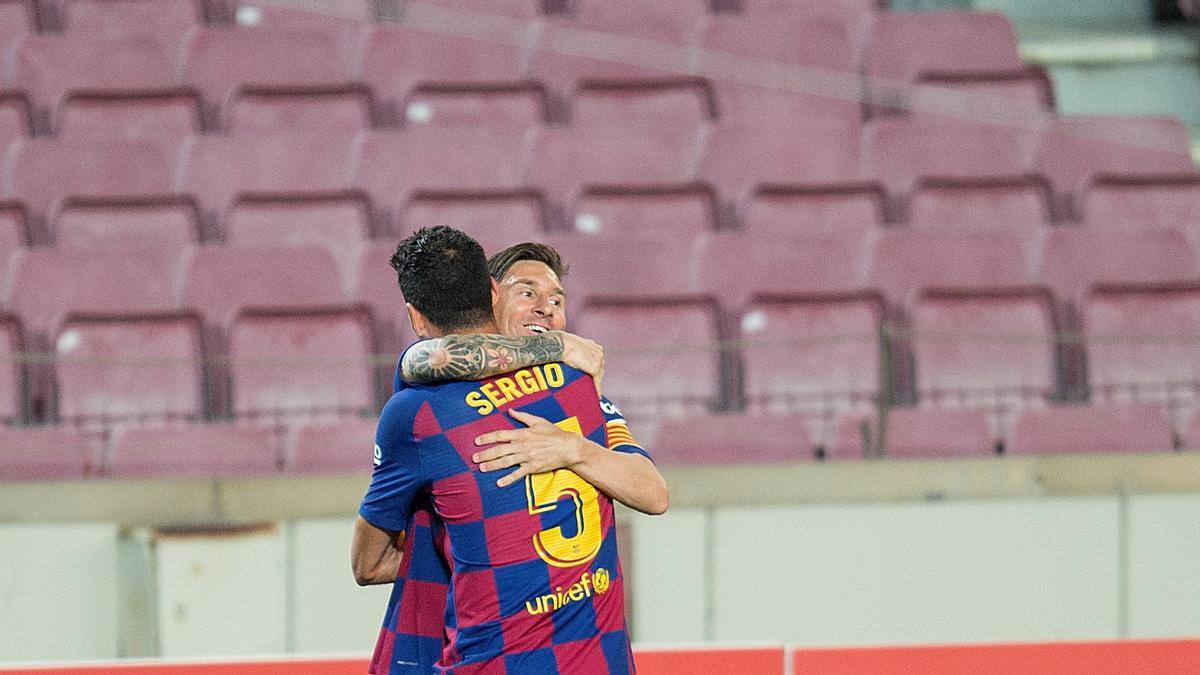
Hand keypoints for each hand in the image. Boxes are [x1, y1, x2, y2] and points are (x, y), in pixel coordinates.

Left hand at [472, 409, 586, 486]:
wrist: (568, 447)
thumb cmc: (554, 433)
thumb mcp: (538, 421)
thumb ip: (522, 417)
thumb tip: (510, 411)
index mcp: (522, 433)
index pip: (501, 435)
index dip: (487, 438)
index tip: (477, 441)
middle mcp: (522, 445)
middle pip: (500, 450)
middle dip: (486, 454)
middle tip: (474, 458)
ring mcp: (527, 457)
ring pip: (506, 462)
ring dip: (493, 465)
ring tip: (482, 468)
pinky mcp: (533, 467)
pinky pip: (518, 474)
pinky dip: (508, 479)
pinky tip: (499, 483)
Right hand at [552, 330, 604, 395]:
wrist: (561, 345)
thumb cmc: (563, 344)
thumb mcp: (573, 347)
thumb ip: (578, 353)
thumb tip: (574, 359)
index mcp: (594, 346)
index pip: (597, 361)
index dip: (595, 370)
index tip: (593, 377)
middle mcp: (599, 352)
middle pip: (600, 369)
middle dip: (596, 378)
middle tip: (592, 386)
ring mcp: (598, 360)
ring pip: (599, 376)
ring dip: (596, 384)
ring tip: (593, 392)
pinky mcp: (594, 368)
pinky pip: (597, 382)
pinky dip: (597, 390)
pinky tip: (596, 395)